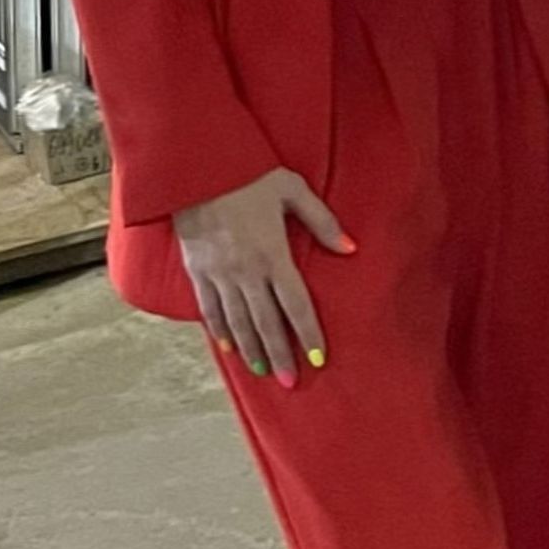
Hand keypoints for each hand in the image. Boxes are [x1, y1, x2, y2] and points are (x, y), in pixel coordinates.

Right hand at [175, 166, 350, 381]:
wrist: (198, 166)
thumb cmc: (250, 173)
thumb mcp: (293, 190)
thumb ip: (323, 222)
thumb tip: (350, 248)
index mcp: (273, 254)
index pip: (296, 305)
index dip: (308, 334)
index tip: (318, 359)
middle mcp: (246, 271)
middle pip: (266, 323)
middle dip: (280, 355)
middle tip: (290, 381)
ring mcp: (219, 274)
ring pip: (238, 322)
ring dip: (252, 350)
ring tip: (263, 371)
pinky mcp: (197, 271)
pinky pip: (210, 309)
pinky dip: (220, 331)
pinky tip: (229, 348)